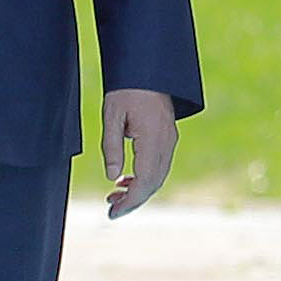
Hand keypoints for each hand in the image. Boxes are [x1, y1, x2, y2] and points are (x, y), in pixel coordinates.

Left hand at [100, 89, 178, 218]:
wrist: (147, 67)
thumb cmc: (127, 88)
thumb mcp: (112, 117)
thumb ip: (112, 148)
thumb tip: (113, 177)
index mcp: (153, 138)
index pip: (145, 180)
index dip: (130, 200)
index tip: (113, 212)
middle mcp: (167, 141)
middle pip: (154, 182)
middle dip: (134, 200)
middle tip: (111, 208)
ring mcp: (170, 139)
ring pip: (158, 175)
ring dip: (139, 189)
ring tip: (114, 194)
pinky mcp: (167, 136)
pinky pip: (159, 164)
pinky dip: (144, 177)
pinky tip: (127, 178)